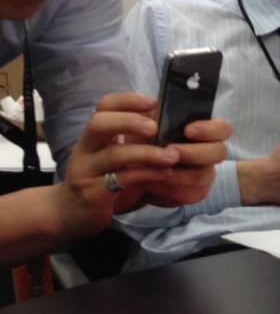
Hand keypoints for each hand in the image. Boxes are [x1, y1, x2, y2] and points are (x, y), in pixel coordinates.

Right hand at [54, 92, 186, 238]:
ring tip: (172, 155)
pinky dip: (146, 174)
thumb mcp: (114, 156)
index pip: (103, 106)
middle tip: (155, 127)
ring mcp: (86, 171)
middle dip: (129, 122)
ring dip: (147, 152)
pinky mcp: (93, 194)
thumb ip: (133, 139)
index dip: (127, 100)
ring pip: (113, 154)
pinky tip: (164, 173)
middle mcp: (85, 149)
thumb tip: (165, 118)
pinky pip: (122, 180)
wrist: (72, 214)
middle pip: (99, 124)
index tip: (153, 101)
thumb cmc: (102, 180)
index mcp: (93, 136)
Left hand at [135, 117, 231, 207]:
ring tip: (154, 168)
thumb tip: (156, 114)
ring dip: (176, 173)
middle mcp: (211, 151)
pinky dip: (168, 189)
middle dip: (193, 152)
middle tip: (169, 151)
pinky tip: (151, 181)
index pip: (223, 128)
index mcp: (205, 130)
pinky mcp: (196, 192)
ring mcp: (206, 172)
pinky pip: (190, 194)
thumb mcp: (146, 121)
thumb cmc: (143, 138)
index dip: (210, 130)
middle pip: (219, 152)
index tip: (188, 130)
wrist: (133, 164)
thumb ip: (154, 115)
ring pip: (202, 176)